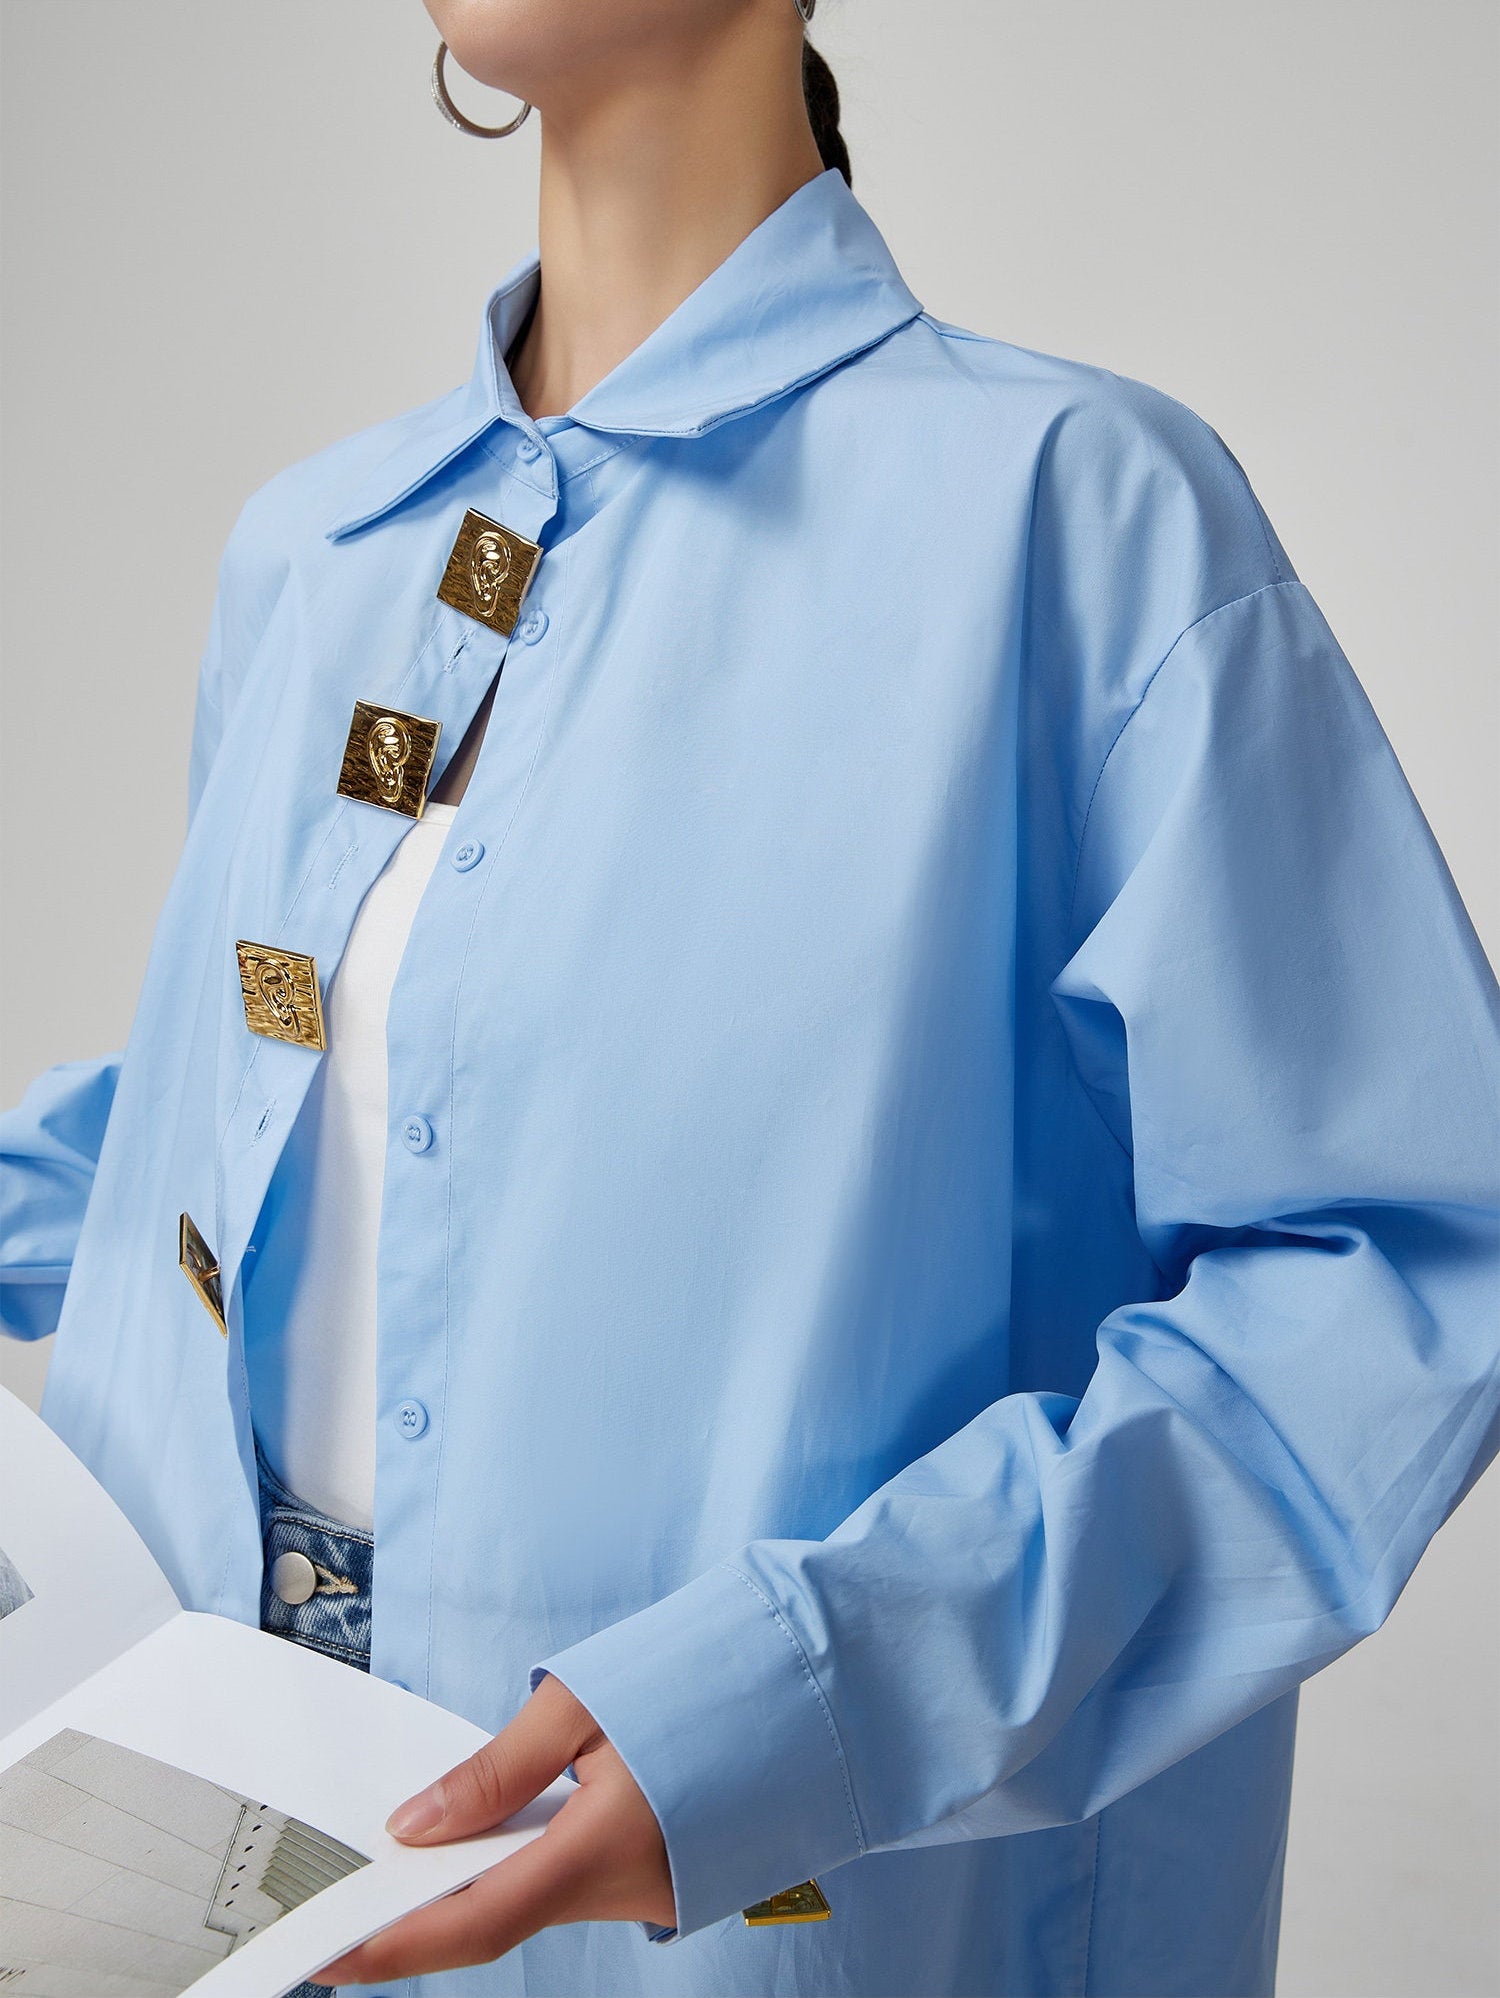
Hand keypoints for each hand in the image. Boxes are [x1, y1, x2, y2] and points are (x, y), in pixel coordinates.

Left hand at [312, 1674, 674, 1985]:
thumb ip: (496, 1769)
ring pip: (538, 1897)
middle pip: (500, 1915)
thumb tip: (416, 1823)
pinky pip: (574, 1883)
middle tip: (358, 1880)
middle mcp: (623, 1891)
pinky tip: (506, 1828)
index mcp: (599, 1849)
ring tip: (429, 1838)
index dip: (394, 1949)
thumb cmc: (709, 1678)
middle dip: (427, 1906)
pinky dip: (528, 1864)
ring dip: (481, 1876)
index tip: (327, 1960)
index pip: (475, 1923)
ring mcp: (650, 1894)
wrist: (819, 1691)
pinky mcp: (667, 1881)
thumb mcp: (585, 1701)